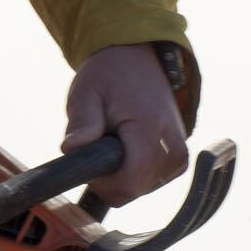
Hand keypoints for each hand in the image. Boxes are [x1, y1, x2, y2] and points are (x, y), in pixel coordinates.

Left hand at [63, 44, 188, 207]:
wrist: (136, 60)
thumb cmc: (108, 76)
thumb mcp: (86, 93)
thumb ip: (82, 123)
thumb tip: (71, 149)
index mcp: (150, 128)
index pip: (129, 182)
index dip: (101, 182)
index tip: (88, 160)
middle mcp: (173, 146)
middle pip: (133, 190)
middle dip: (107, 178)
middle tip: (96, 144)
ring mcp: (179, 154)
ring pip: (140, 189)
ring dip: (119, 173)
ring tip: (113, 139)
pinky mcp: (179, 159)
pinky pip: (150, 182)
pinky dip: (132, 171)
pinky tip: (126, 147)